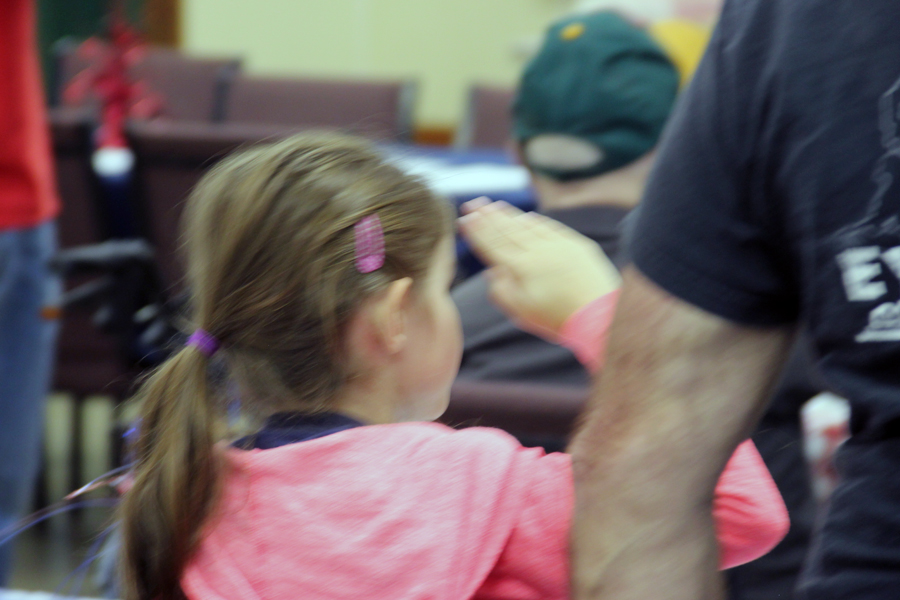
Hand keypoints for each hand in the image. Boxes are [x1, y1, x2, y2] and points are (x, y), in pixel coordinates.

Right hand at [458, 198, 620, 340]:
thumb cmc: (557, 319)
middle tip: (474, 203)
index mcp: (520, 267)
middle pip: (506, 230)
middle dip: (488, 216)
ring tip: (494, 205)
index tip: (465, 218)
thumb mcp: (521, 312)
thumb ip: (501, 291)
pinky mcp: (577, 245)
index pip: (492, 244)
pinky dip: (535, 221)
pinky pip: (550, 228)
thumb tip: (492, 272)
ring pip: (527, 225)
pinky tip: (527, 217)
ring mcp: (558, 245)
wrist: (600, 316)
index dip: (477, 231)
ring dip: (509, 214)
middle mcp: (537, 251)